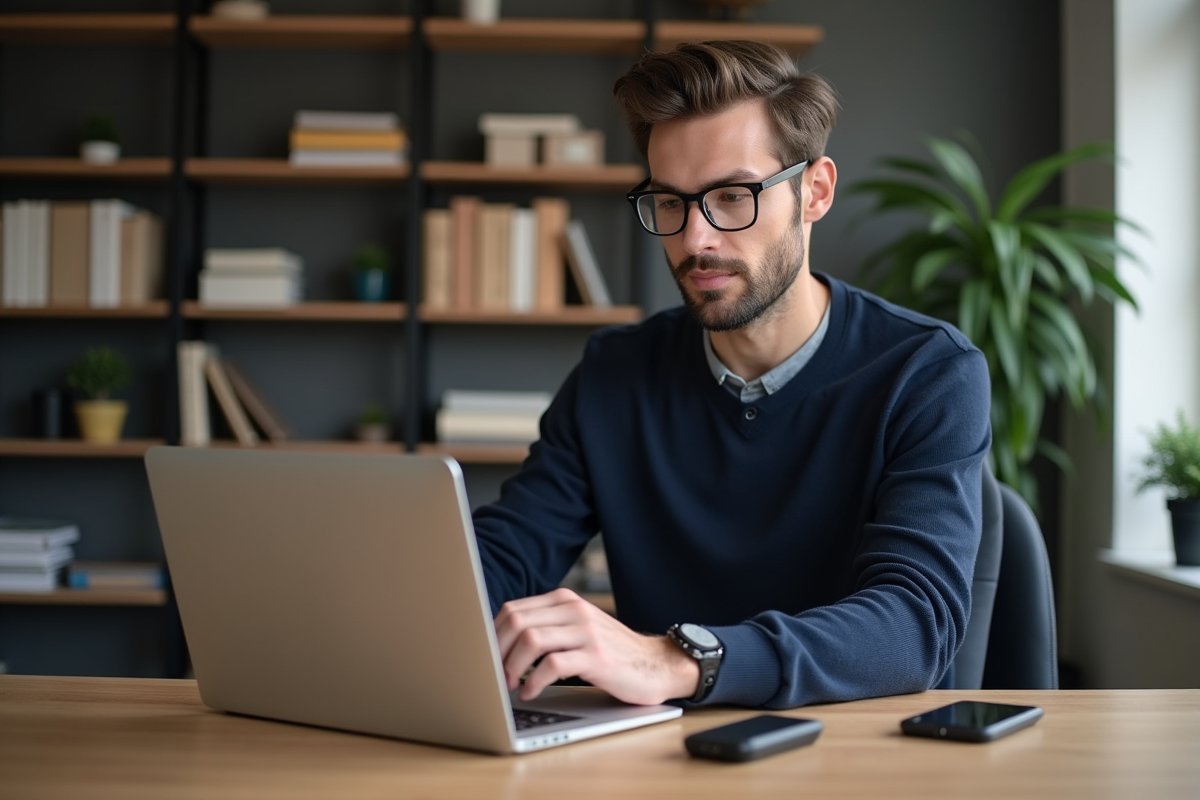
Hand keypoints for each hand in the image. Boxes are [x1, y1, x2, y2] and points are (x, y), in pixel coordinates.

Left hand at [493, 588, 699, 705]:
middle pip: (517, 622)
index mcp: (564, 601)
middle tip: (492, 675)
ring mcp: (586, 631)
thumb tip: (499, 644)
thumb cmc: (611, 652)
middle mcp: (573, 610)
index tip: (484, 658)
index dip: (492, 636)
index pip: (512, 610)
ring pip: (531, 640)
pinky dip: (535, 681)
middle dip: (497, 651)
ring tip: (509, 685)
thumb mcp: (577, 629)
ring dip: (512, 666)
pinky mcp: (597, 656)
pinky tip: (531, 692)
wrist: (655, 664)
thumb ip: (547, 627)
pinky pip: (553, 665)